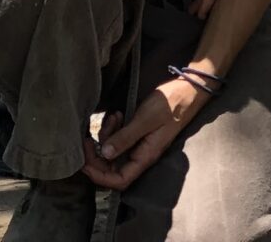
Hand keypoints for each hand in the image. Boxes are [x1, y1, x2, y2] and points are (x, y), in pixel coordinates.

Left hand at [85, 76, 206, 190]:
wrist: (186, 90)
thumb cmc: (170, 104)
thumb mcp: (146, 119)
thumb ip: (126, 136)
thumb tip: (105, 154)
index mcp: (145, 157)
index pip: (119, 180)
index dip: (99, 175)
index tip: (84, 161)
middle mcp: (141, 155)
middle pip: (112, 168)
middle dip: (97, 155)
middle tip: (87, 137)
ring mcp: (139, 144)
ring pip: (114, 151)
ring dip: (106, 136)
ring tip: (112, 117)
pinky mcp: (138, 133)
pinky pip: (120, 138)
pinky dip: (114, 128)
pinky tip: (117, 115)